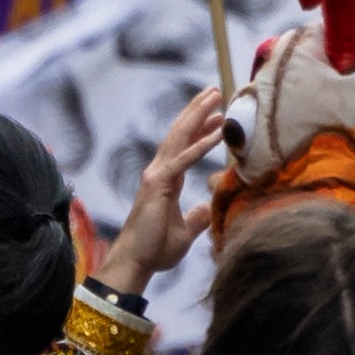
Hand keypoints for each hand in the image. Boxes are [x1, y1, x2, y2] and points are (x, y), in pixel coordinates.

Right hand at [102, 77, 240, 294]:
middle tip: (215, 91)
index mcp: (165, 180)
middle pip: (180, 134)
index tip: (216, 116)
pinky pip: (184, 160)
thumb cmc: (155, 250)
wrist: (136, 263)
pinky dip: (201, 144)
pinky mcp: (159, 185)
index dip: (200, 130)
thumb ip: (196, 218)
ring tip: (214, 97)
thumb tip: (207, 209)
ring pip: (180, 137)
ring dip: (198, 116)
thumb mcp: (185, 232)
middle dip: (197, 111)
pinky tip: (217, 132)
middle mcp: (159, 172)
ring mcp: (157, 176)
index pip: (184, 147)